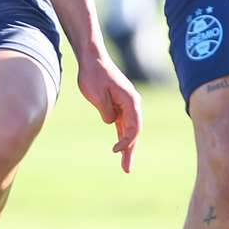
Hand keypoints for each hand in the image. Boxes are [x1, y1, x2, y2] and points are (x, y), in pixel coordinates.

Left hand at [76, 50, 143, 172]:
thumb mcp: (98, 95)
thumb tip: (112, 122)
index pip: (134, 127)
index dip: (126, 142)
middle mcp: (133, 103)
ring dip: (128, 147)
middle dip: (131, 151)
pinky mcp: (119, 105)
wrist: (93, 59)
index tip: (115, 151)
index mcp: (131, 101)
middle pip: (135, 132)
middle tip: (127, 169)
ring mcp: (127, 105)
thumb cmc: (94, 75)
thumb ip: (107, 111)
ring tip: (126, 166)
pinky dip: (122, 137)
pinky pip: (123, 125)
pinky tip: (120, 150)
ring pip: (130, 130)